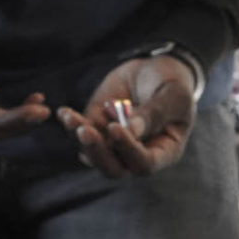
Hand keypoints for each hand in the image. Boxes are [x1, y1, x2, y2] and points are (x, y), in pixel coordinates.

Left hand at [57, 54, 199, 177]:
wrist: (156, 70)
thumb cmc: (173, 85)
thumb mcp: (173, 95)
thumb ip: (154, 113)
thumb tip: (130, 131)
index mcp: (163, 152)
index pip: (143, 163)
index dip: (128, 150)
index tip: (115, 128)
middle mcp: (136, 154)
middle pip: (114, 169)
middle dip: (97, 153)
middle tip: (86, 131)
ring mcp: (114, 143)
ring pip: (92, 155)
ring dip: (79, 138)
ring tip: (70, 118)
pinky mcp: (97, 128)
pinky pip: (81, 134)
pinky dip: (72, 125)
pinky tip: (65, 113)